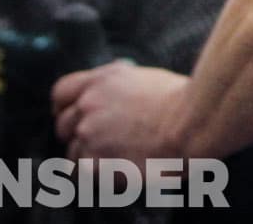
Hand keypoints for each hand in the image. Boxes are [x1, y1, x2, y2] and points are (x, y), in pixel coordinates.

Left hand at [51, 60, 189, 160]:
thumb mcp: (145, 78)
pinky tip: (119, 169)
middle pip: (63, 125)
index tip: (72, 117)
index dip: (64, 107)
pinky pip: (83, 173)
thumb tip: (111, 92)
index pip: (61, 92)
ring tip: (117, 158)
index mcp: (101, 80)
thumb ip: (118, 85)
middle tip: (99, 142)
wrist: (191, 124)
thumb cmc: (180, 100)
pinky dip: (97, 174)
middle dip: (77, 135)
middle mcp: (89, 104)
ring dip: (89, 157)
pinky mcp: (95, 161)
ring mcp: (89, 134)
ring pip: (72, 152)